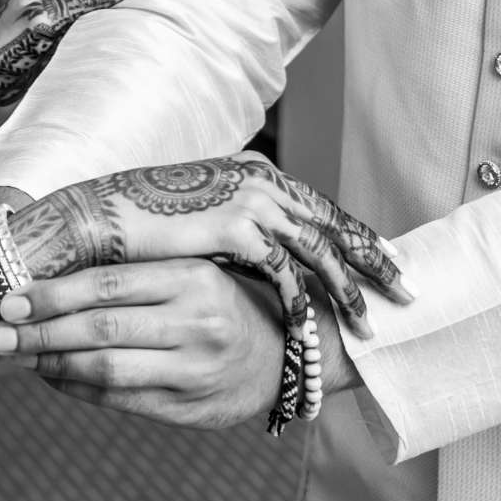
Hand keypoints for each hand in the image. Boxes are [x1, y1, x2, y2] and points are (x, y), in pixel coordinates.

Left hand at [0, 258, 303, 428]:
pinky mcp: (189, 409)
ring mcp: (194, 370)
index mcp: (195, 278)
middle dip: (40, 332)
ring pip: (107, 369)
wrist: (286, 354)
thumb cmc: (223, 301)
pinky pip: (120, 400)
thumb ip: (137, 270)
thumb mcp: (194, 270)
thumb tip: (50, 268)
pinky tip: (51, 377)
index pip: (109, 285)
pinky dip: (78, 389)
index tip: (10, 300)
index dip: (53, 294)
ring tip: (14, 357)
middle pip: (101, 329)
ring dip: (52, 363)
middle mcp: (197, 324)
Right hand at [5, 155, 410, 361]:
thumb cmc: (135, 221)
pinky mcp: (235, 226)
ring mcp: (250, 199)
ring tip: (372, 324)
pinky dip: (301, 303)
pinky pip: (283, 273)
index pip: (317, 206)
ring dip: (347, 290)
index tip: (384, 260)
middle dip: (372, 259)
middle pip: (332, 223)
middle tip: (408, 291)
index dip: (353, 235)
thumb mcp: (196, 215)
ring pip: (318, 250)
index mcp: (254, 170)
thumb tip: (252, 249)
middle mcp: (260, 178)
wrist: (93, 218)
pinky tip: (315, 330)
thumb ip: (230, 223)